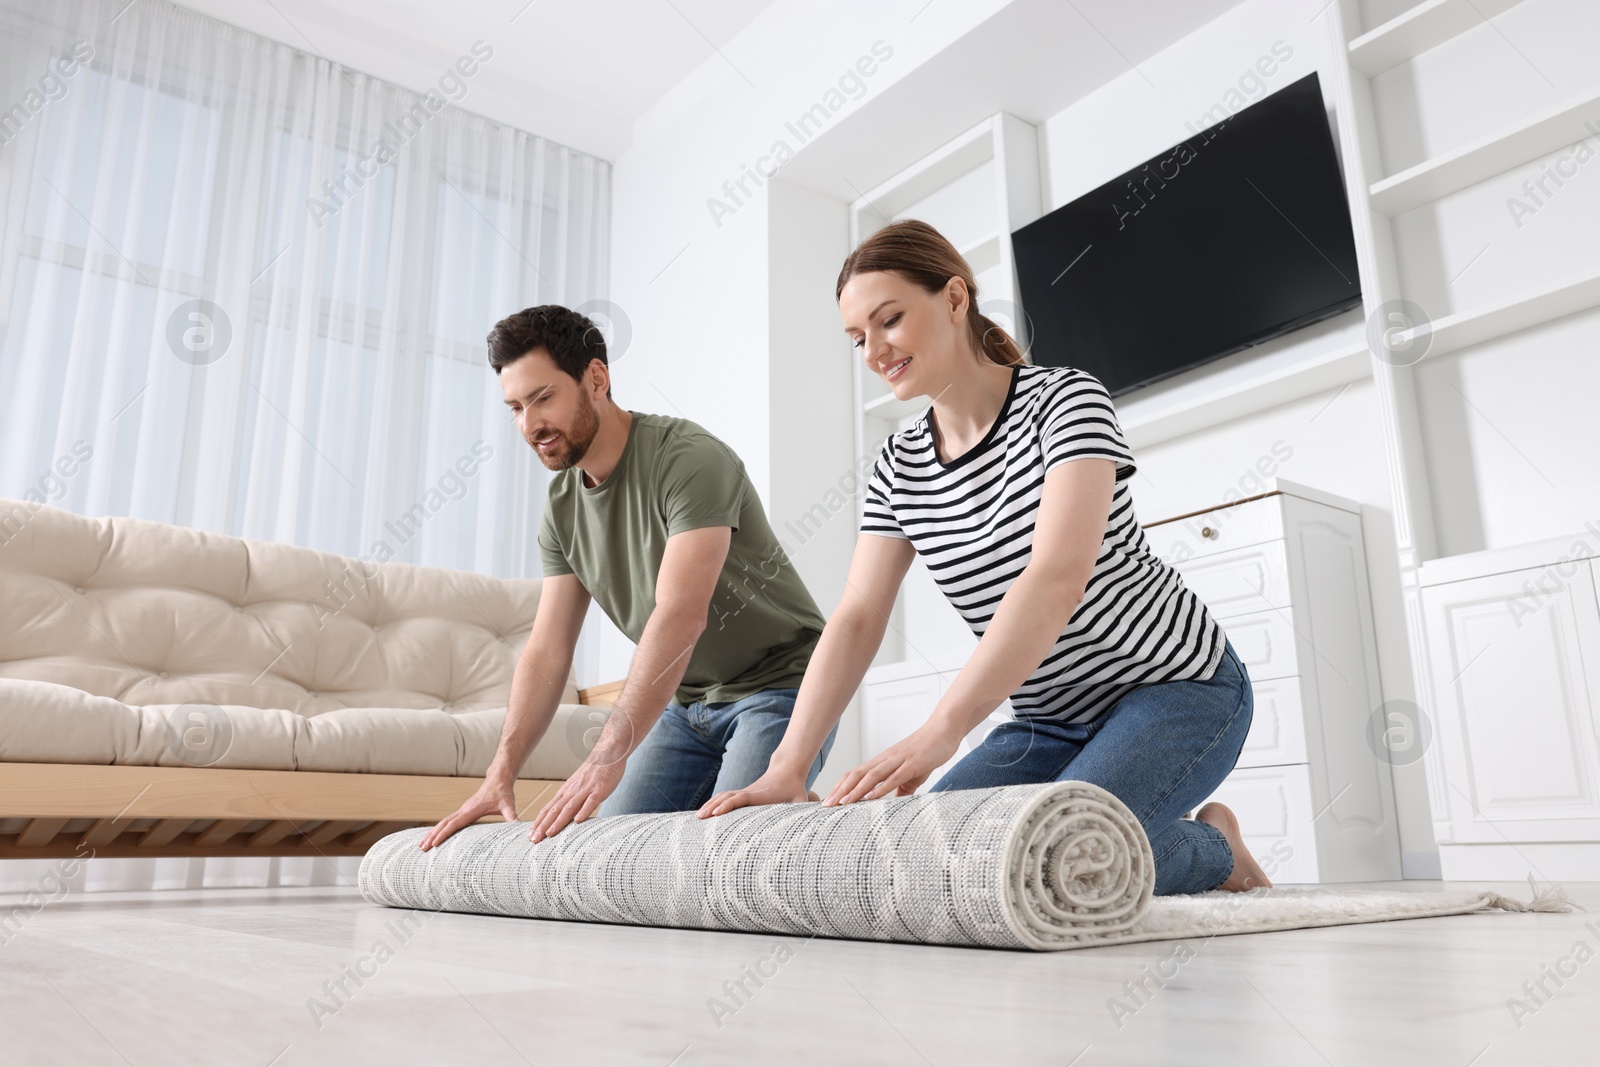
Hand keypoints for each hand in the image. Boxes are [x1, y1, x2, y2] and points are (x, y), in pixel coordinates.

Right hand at [418, 776, 518, 850]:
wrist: (498, 779)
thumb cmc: (503, 792)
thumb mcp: (508, 804)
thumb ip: (512, 815)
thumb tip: (518, 825)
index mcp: (471, 810)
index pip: (455, 823)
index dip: (444, 833)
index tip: (434, 843)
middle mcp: (464, 810)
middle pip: (444, 823)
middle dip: (432, 835)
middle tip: (421, 848)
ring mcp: (462, 810)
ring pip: (443, 822)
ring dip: (432, 833)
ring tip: (421, 845)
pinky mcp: (463, 812)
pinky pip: (448, 821)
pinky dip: (439, 829)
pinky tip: (433, 837)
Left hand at [527, 751, 627, 841]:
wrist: (608, 752)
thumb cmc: (594, 772)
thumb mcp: (578, 786)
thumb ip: (571, 800)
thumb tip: (563, 817)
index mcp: (566, 791)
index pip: (548, 808)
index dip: (539, 822)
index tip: (530, 835)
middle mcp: (572, 791)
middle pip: (555, 810)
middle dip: (543, 825)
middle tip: (534, 839)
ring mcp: (585, 790)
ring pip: (569, 807)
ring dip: (558, 821)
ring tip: (550, 833)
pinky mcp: (599, 789)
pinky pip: (591, 801)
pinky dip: (584, 811)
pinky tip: (579, 821)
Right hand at [697, 768, 811, 817]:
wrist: (787, 769)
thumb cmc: (794, 787)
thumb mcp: (800, 799)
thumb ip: (804, 809)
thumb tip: (811, 822)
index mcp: (760, 794)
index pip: (740, 798)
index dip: (728, 805)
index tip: (717, 813)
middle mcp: (749, 792)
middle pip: (726, 797)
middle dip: (712, 807)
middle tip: (699, 818)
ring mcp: (744, 792)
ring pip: (723, 796)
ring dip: (710, 805)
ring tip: (697, 818)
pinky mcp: (743, 793)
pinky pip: (725, 797)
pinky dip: (714, 803)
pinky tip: (707, 812)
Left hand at [822, 723, 960, 806]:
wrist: (943, 730)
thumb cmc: (927, 751)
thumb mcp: (911, 774)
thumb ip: (901, 789)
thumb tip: (895, 805)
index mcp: (883, 762)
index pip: (855, 774)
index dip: (840, 787)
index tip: (828, 801)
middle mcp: (886, 760)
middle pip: (857, 775)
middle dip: (840, 790)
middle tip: (826, 806)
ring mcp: (898, 761)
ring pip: (871, 776)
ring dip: (855, 790)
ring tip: (842, 803)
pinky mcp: (912, 764)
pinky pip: (893, 777)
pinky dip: (880, 788)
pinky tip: (870, 798)